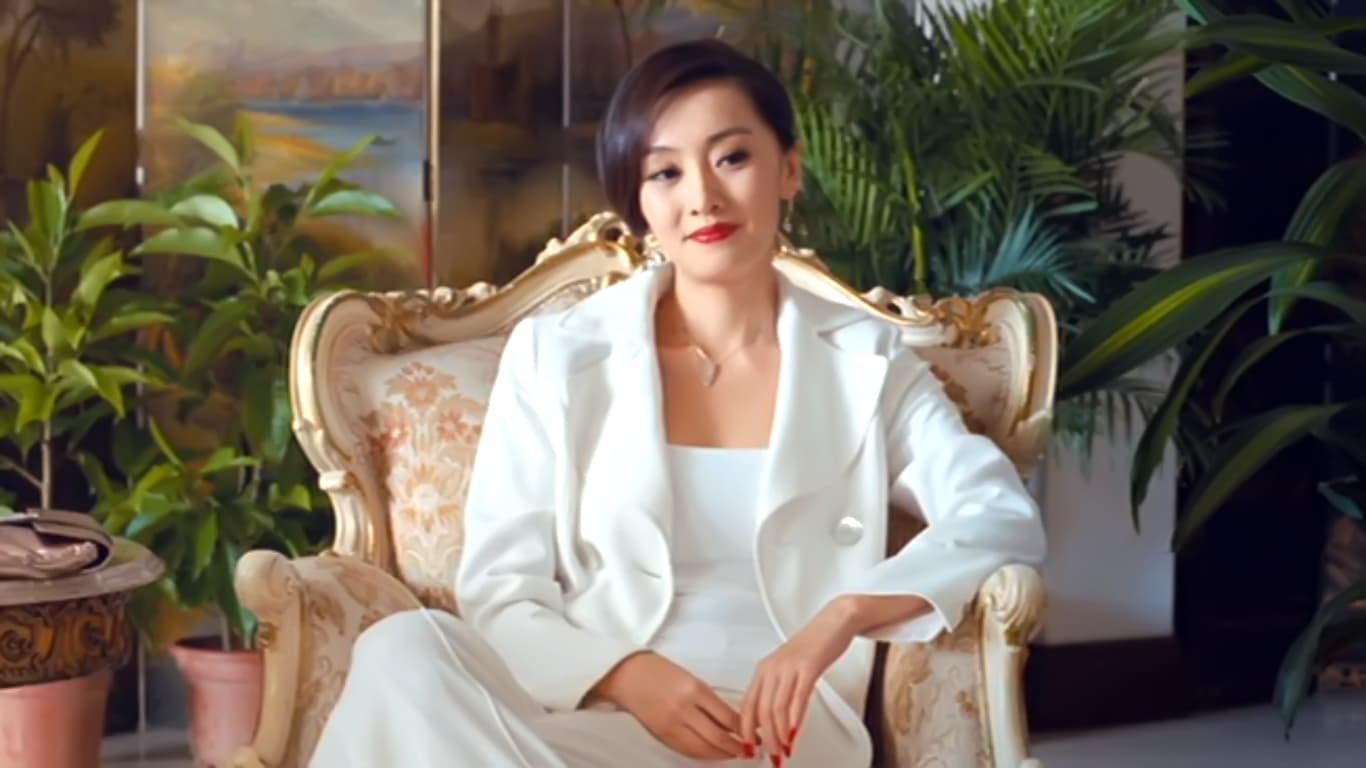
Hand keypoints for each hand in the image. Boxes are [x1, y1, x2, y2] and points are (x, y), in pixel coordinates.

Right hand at [590, 652, 749, 760]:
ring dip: (723, 754)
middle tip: (750, 749)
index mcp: (695, 690)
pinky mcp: (663, 735)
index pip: (728, 717)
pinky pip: (688, 751)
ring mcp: (672, 725)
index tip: (755, 732)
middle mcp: (684, 709)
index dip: (745, 729)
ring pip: (704, 748)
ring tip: (735, 753)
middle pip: (719, 737)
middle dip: (738, 746)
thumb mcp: (690, 678)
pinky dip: (704, 754)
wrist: (627, 675)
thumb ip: (709, 699)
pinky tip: (713, 753)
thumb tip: (731, 718)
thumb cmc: (658, 671)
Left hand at [739, 599, 857, 762]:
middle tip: (772, 756)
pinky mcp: (808, 666)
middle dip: (765, 739)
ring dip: (780, 734)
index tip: (751, 748)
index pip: (747, 705)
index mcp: (764, 669)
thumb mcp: (790, 669)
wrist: (835, 620)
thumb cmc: (814, 645)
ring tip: (784, 750)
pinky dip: (795, 718)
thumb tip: (777, 721)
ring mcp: (789, 666)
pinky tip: (795, 732)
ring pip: (777, 707)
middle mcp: (772, 667)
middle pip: (761, 711)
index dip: (746, 730)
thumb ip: (781, 692)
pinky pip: (797, 696)